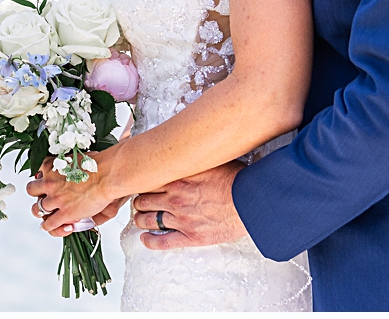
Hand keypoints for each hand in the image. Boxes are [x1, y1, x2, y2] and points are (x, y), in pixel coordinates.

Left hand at [28, 156, 117, 235]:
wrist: (105, 176)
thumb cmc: (96, 165)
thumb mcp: (77, 158)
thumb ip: (67, 163)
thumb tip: (68, 167)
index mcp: (51, 165)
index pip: (37, 171)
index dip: (41, 177)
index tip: (46, 179)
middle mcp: (49, 182)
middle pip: (31, 190)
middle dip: (36, 194)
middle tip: (43, 197)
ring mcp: (55, 199)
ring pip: (37, 209)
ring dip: (40, 212)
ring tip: (45, 214)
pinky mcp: (64, 214)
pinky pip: (49, 224)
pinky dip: (50, 227)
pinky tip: (54, 226)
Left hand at [130, 162, 247, 250]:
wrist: (249, 201)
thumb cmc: (235, 180)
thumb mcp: (209, 160)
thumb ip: (192, 158)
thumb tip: (184, 147)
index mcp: (178, 178)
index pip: (148, 180)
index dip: (142, 182)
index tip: (141, 182)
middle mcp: (175, 198)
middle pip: (144, 200)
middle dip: (139, 200)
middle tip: (139, 201)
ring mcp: (181, 219)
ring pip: (148, 220)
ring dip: (140, 219)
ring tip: (140, 218)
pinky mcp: (190, 236)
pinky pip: (163, 242)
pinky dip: (150, 241)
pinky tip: (145, 239)